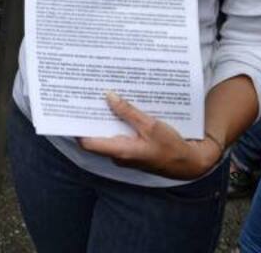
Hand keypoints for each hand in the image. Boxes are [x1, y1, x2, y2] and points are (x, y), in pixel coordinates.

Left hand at [78, 92, 221, 180]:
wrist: (189, 163)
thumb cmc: (171, 147)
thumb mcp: (151, 125)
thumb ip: (128, 112)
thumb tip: (108, 96)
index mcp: (120, 151)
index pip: (88, 142)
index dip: (77, 128)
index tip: (72, 111)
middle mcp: (119, 155)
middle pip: (96, 137)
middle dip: (91, 118)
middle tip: (86, 98)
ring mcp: (125, 154)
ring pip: (108, 135)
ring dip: (105, 119)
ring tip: (101, 99)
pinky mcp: (132, 151)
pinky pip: (119, 136)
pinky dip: (117, 123)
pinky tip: (119, 109)